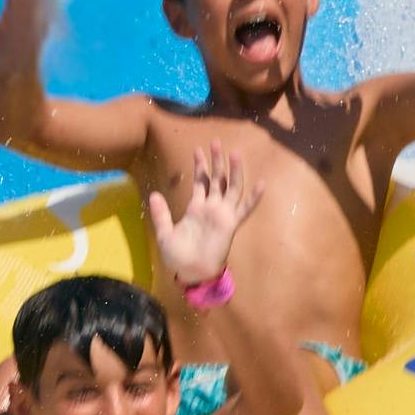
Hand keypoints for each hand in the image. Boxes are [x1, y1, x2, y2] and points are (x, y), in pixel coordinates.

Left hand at [147, 144, 255, 288]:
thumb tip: (154, 195)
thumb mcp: (164, 233)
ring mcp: (222, 215)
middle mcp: (211, 208)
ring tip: (234, 153)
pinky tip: (260, 183)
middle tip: (216, 141)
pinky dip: (253, 198)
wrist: (191, 273)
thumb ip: (161, 214)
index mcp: (196, 208)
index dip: (200, 166)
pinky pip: (244, 209)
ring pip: (231, 188)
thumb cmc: (178, 256)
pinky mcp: (231, 225)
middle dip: (216, 161)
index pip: (200, 182)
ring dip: (233, 171)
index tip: (198, 149)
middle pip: (216, 179)